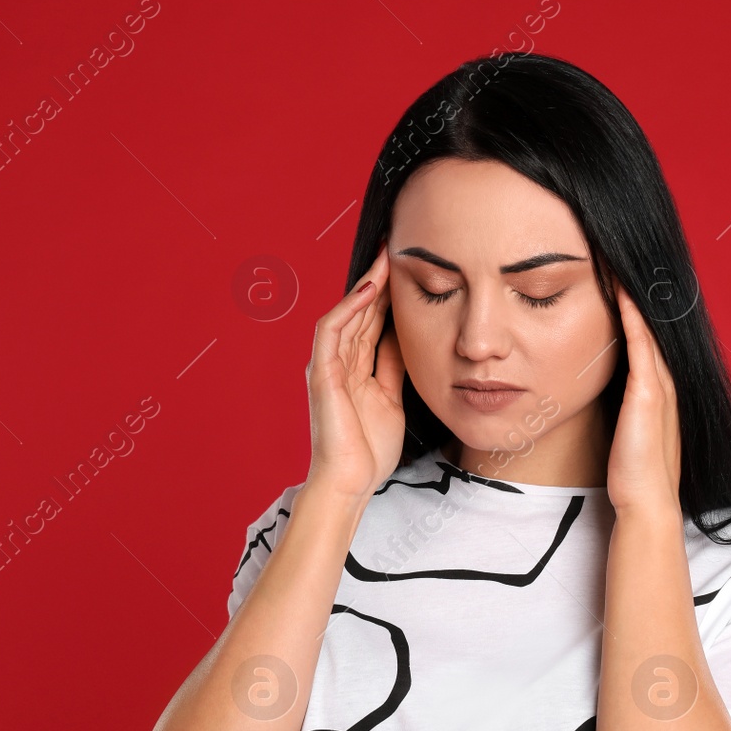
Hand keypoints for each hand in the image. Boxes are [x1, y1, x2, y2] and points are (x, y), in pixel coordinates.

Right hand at [304, 242, 407, 501]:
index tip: (407, 269)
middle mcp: (338, 363)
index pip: (372, 321)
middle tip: (397, 248)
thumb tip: (408, 336)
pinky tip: (367, 290)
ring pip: (345, 314)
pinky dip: (347, 308)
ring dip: (364, 285)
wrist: (351, 482)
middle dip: (378, 280)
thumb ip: (394, 366)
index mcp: (354, 369)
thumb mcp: (392, 398)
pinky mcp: (321, 374)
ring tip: (385, 259)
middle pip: (359, 312)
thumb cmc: (369, 450)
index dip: (388, 295)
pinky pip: (330, 331)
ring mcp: (327, 367)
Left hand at [607, 284, 681, 518]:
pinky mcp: (647, 393)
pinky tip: (621, 293)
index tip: (622, 279)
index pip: (649, 339)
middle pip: (653, 326)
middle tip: (625, 258)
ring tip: (621, 263)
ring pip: (648, 328)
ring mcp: (659, 386)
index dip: (638, 309)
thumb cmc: (633, 473)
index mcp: (659, 390)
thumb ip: (624, 408)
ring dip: (635, 296)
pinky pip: (640, 344)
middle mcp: (664, 382)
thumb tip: (605, 393)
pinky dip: (631, 317)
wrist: (646, 502)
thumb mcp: (629, 430)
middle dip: (641, 293)